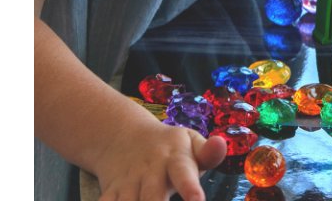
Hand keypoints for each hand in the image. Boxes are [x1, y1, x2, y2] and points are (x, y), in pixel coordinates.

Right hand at [94, 116, 226, 200]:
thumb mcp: (190, 143)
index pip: (183, 172)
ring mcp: (128, 182)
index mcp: (174, 157)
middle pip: (151, 195)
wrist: (124, 137)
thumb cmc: (170, 148)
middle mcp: (149, 170)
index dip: (190, 188)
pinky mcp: (110, 191)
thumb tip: (221, 144)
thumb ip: (208, 152)